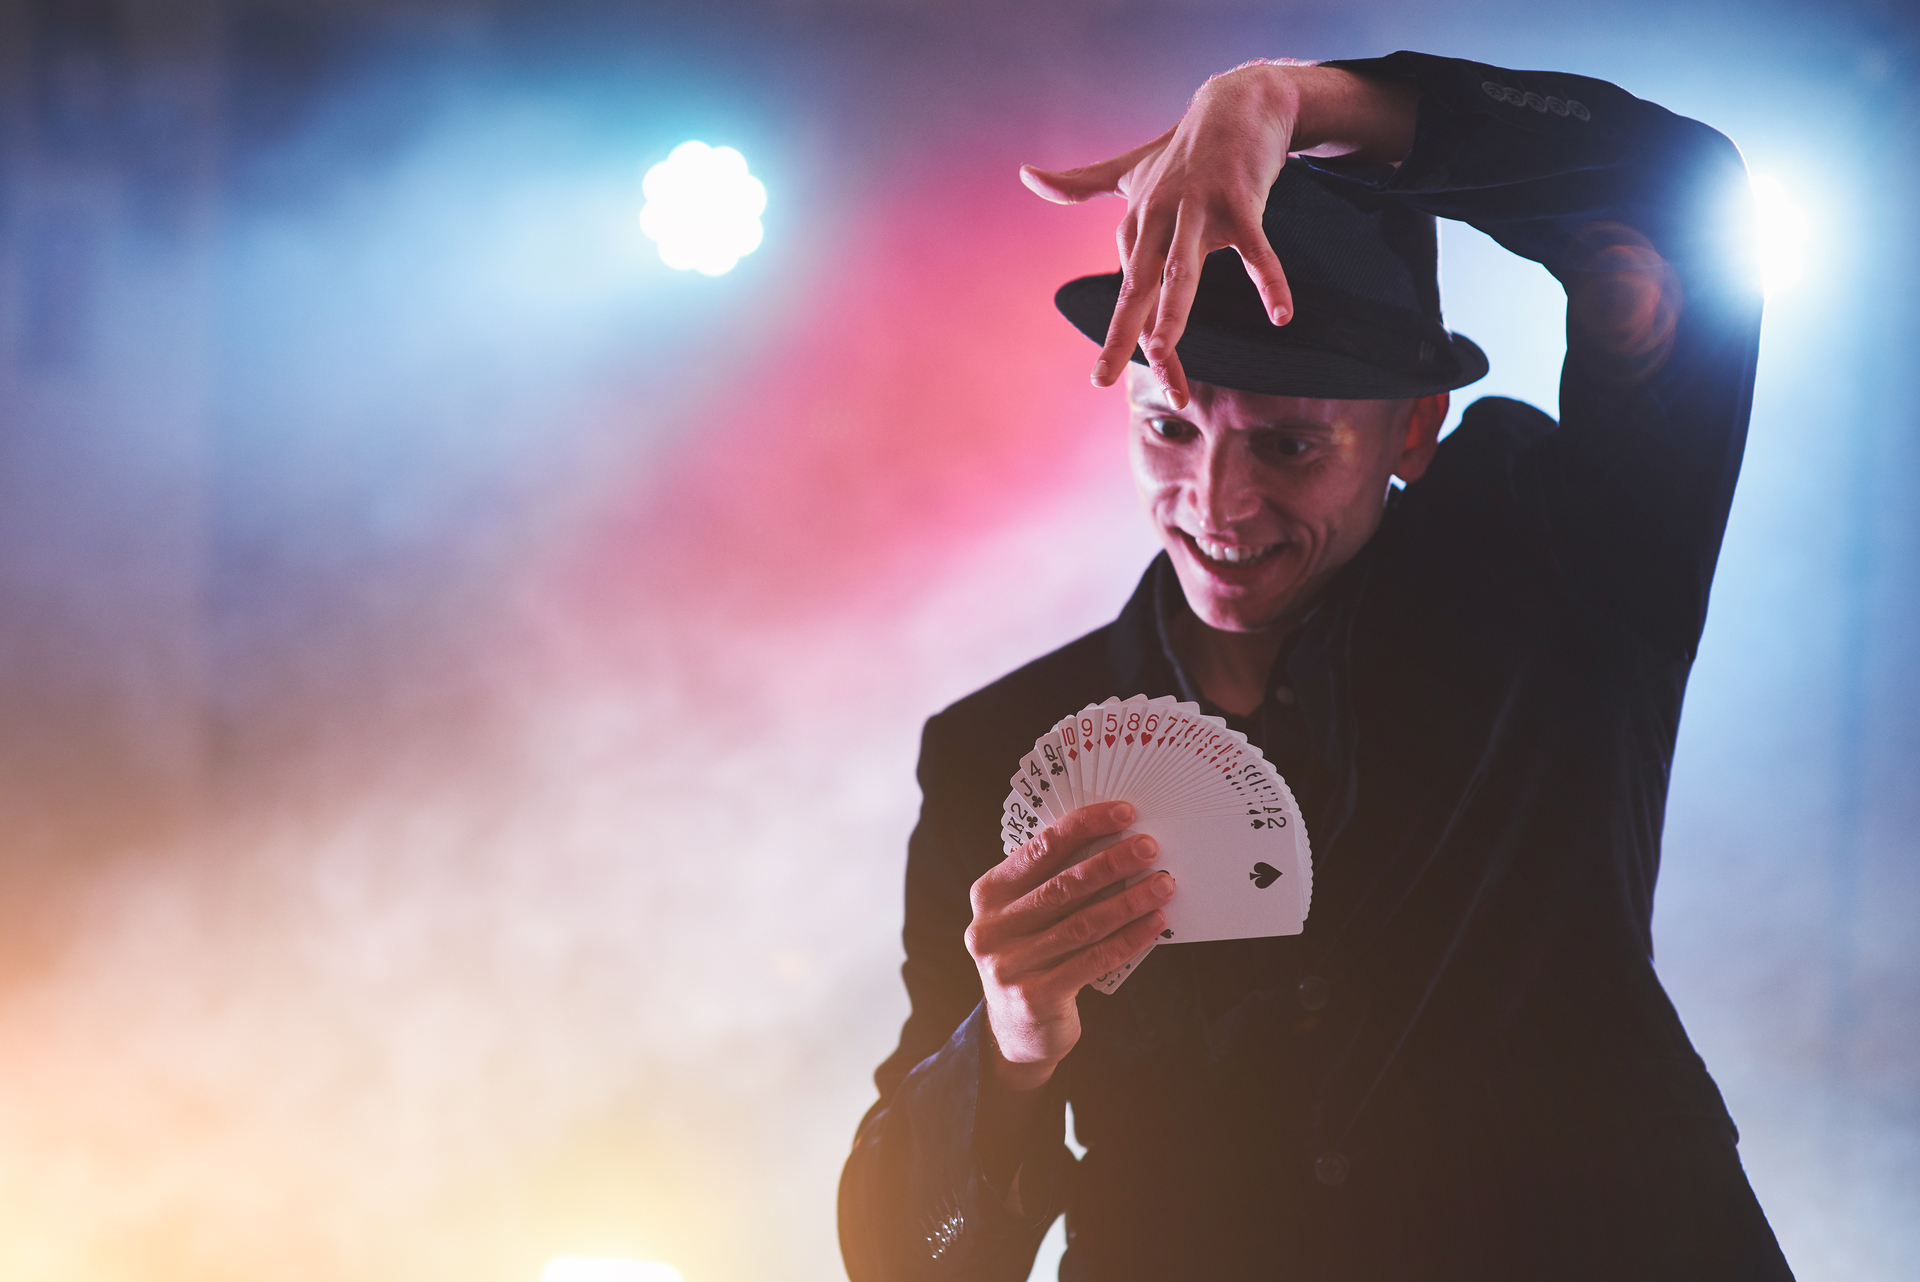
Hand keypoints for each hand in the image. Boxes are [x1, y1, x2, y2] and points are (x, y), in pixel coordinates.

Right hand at [965, 802, 1173, 1092]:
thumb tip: (1116, 842)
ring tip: (1163, 883)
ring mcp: (1010, 964)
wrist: (1014, 1031)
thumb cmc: (1032, 957)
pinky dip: (1129, 939)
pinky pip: (1093, 960)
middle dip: (1112, 862)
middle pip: (1064, 885)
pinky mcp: (1035, 996)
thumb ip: (1053, 883)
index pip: (1040, 849)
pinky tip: (1155, 924)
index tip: (1124, 813)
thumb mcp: (1026, 917)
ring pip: (1083, 923)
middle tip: (1150, 847)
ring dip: (1129, 900)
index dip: (1084, 826)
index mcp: (989, 895)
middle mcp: (991, 927)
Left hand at [1020, 63, 1417, 405]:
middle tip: (1103, 378)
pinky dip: (1269, 280)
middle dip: (1122, 335)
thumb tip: (1025, 175)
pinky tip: (1281, 316)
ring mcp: (1197, 208)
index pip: (1128, 294)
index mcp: (1135, 223)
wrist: (1236, 102)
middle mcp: (1158, 217)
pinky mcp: (1239, 199)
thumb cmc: (1180, 149)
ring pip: (1182, 268)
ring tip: (1163, 352)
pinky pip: (1256, 248)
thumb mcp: (1128, 169)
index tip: (1111, 380)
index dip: (1124, 341)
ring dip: (1173, 310)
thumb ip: (1079, 183)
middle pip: (1138, 286)